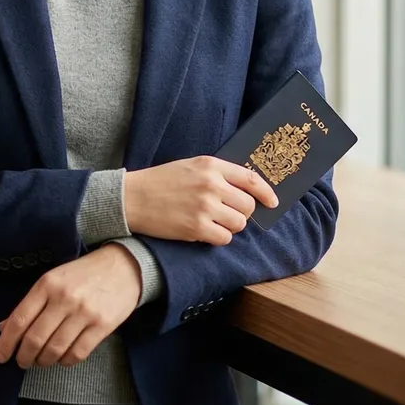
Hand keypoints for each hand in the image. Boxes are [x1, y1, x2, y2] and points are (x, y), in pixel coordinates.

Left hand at [0, 244, 141, 368]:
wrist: (122, 267)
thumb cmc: (83, 274)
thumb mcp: (52, 280)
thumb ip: (30, 304)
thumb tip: (4, 327)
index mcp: (47, 284)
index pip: (19, 319)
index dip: (6, 342)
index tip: (0, 356)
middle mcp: (64, 298)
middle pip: (35, 338)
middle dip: (24, 356)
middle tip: (21, 362)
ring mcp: (84, 313)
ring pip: (55, 349)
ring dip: (43, 361)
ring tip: (40, 361)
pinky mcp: (102, 326)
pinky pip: (77, 353)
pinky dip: (65, 361)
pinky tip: (62, 358)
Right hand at [123, 156, 277, 245]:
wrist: (132, 198)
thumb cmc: (160, 182)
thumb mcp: (191, 166)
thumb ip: (217, 174)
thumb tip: (247, 190)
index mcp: (211, 166)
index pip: (251, 179)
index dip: (266, 193)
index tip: (272, 202)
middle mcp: (211, 185)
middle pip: (247, 205)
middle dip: (242, 213)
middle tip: (227, 214)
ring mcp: (205, 207)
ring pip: (239, 224)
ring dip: (229, 226)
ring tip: (212, 222)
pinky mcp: (196, 227)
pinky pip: (224, 238)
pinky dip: (218, 238)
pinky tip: (204, 231)